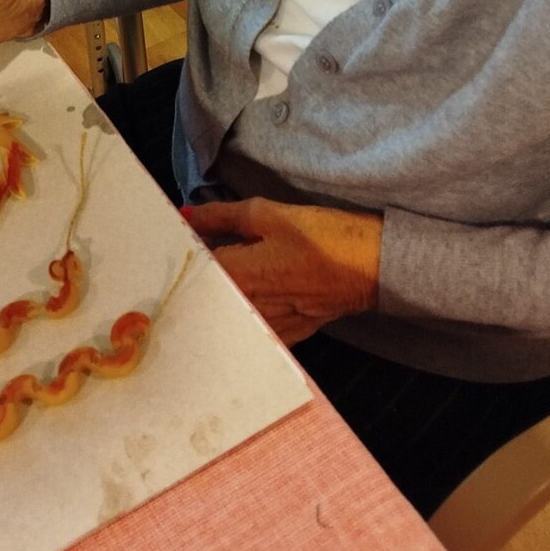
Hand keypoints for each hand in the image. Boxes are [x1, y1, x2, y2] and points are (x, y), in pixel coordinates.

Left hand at [184, 197, 383, 345]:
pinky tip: (248, 294)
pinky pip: (250, 327)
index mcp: (237, 276)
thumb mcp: (269, 215)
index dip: (182, 252)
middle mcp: (246, 309)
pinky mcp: (285, 336)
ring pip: (225, 314)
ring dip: (217, 294)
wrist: (372, 266)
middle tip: (198, 250)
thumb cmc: (323, 237)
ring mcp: (266, 328)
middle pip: (204, 296)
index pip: (192, 269)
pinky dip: (242, 312)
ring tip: (223, 271)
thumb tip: (187, 214)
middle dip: (197, 274)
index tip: (177, 238)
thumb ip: (222, 216)